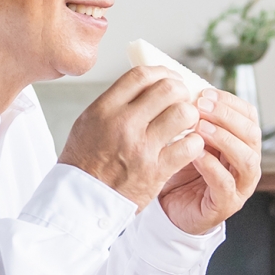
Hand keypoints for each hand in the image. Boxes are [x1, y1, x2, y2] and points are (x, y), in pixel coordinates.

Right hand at [60, 66, 205, 209]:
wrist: (79, 202)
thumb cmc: (84, 162)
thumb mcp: (89, 123)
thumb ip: (116, 103)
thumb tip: (145, 84)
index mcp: (104, 110)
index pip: (141, 76)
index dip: (162, 72)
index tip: (169, 78)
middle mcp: (123, 124)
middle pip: (167, 89)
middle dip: (181, 91)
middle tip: (183, 99)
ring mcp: (141, 148)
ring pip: (184, 113)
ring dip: (191, 116)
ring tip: (187, 123)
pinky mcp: (156, 171)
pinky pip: (190, 146)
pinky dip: (195, 142)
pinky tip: (188, 145)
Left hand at [157, 87, 261, 235]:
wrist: (171, 208)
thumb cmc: (181, 170)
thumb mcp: (190, 138)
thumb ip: (195, 118)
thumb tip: (185, 87)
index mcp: (242, 142)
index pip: (249, 115)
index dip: (230, 102)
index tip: (206, 92)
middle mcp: (248, 162)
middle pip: (252, 133)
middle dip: (228, 117)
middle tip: (202, 106)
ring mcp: (241, 185)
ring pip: (246, 158)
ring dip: (224, 139)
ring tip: (200, 128)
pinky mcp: (226, 204)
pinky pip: (225, 184)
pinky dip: (212, 167)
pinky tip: (196, 154)